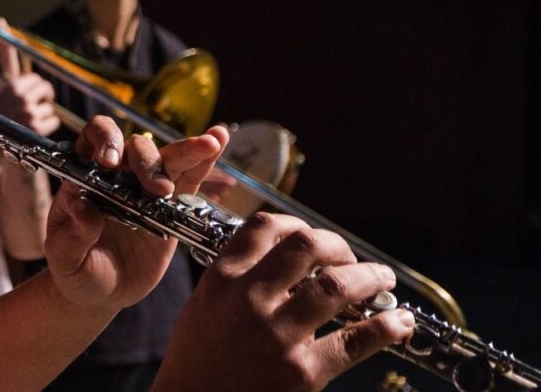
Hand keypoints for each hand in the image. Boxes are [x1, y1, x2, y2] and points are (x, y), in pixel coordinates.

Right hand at [0, 73, 60, 135]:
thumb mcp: (0, 99)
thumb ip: (16, 91)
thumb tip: (35, 86)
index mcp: (12, 88)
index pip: (35, 79)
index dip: (39, 85)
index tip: (41, 92)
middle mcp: (22, 98)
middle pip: (46, 88)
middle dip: (47, 95)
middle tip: (45, 102)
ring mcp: (30, 113)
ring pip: (49, 108)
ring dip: (45, 114)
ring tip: (35, 121)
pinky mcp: (37, 128)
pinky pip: (54, 121)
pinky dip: (50, 125)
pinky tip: (40, 128)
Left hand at [44, 116, 228, 308]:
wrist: (100, 291)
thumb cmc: (75, 269)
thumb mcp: (64, 257)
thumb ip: (72, 234)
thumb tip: (82, 207)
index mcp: (85, 175)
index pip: (93, 138)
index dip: (104, 141)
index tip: (110, 162)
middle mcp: (117, 174)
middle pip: (135, 148)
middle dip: (148, 162)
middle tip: (157, 190)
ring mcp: (145, 187)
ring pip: (168, 158)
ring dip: (188, 149)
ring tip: (210, 143)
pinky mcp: (171, 204)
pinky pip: (189, 178)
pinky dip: (205, 160)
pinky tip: (218, 141)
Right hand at [154, 214, 415, 391]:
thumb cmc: (197, 362)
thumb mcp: (203, 306)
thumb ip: (236, 278)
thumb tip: (282, 257)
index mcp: (223, 278)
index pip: (266, 227)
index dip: (297, 224)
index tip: (311, 235)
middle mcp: (249, 298)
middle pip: (306, 245)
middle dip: (338, 246)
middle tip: (349, 258)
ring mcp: (277, 334)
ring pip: (337, 286)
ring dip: (369, 278)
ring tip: (382, 281)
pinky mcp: (302, 371)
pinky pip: (356, 341)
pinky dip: (386, 327)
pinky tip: (399, 321)